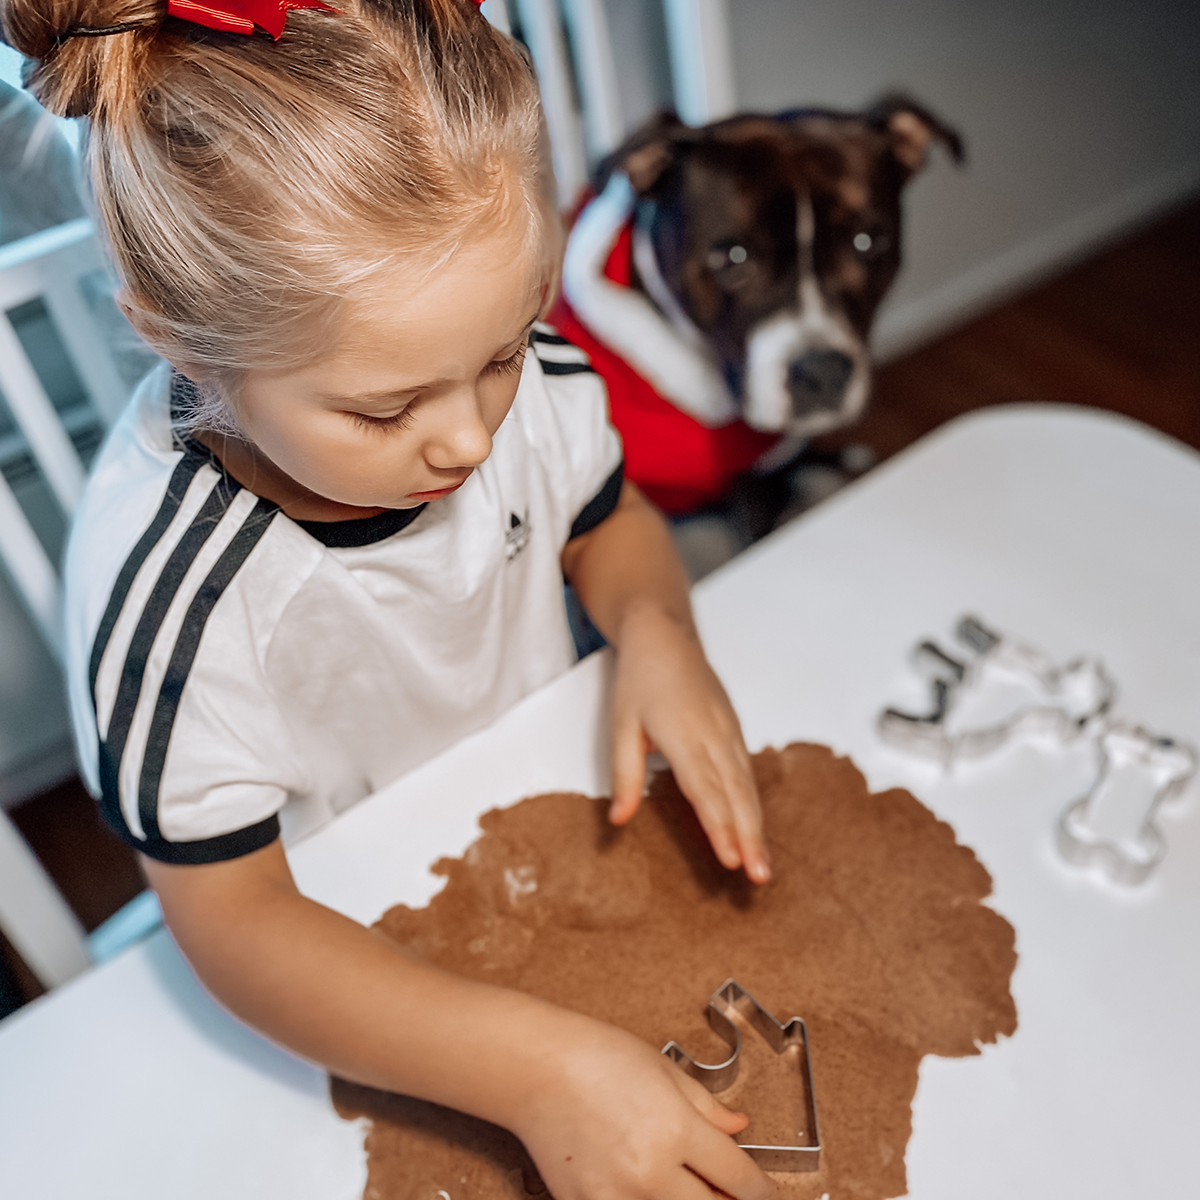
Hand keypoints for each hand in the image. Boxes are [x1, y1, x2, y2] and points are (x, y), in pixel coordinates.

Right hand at [513, 1016, 772, 1199]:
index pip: (738, 1178)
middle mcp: (651, 1170)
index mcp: (676, 1128)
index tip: (763, 1193)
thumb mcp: (663, 1069)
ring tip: (681, 1187)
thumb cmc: (596, 1056)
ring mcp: (617, 1196)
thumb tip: (739, 1129)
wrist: (534, 1067)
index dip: (760, 1191)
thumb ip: (706, 1106)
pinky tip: (643, 1189)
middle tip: (723, 1192)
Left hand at [609, 604, 769, 882]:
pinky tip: (756, 828)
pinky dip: (754, 804)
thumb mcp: (621, 726)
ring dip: (757, 827)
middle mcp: (714, 735)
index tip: (730, 860)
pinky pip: (747, 773)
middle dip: (750, 838)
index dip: (719, 827)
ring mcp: (728, 732)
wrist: (665, 635)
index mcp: (685, 735)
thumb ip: (625, 775)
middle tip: (759, 877)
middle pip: (736, 795)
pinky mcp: (733, 730)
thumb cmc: (640, 679)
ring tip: (762, 865)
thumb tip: (618, 820)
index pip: (705, 790)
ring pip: (747, 787)